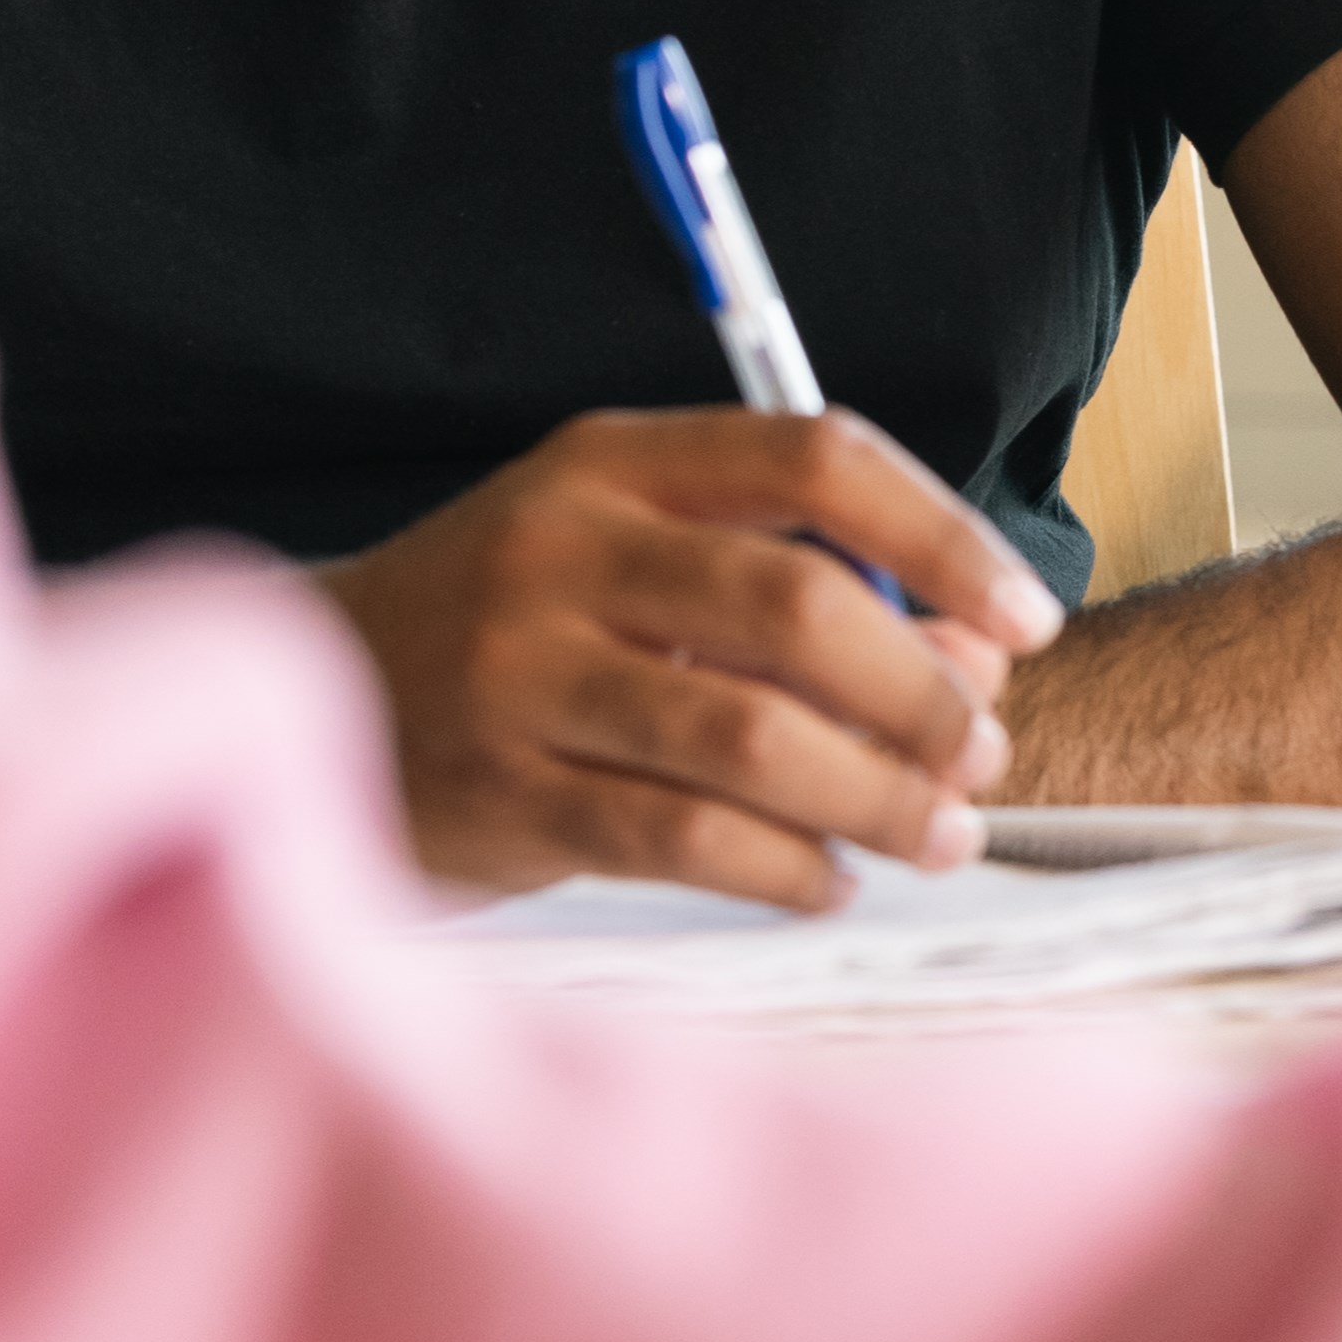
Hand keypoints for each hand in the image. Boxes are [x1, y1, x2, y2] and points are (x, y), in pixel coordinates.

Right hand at [314, 410, 1057, 907]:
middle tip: (982, 752)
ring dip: (876, 797)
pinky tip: (828, 881)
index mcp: (612, 464)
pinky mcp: (500, 796)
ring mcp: (519, 675)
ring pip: (752, 738)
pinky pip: (685, 841)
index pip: (814, 460)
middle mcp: (561, 551)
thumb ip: (796, 590)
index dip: (944, 536)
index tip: (1027, 616)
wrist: (314, 700)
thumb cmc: (522, 629)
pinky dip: (787, 869)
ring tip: (937, 833)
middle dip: (921, 692)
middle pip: (797, 606)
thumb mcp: (635, 561)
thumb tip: (976, 662)